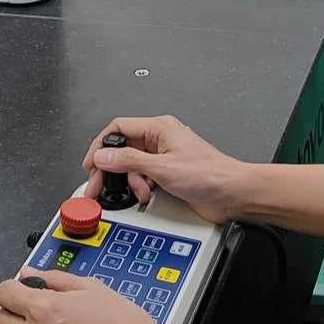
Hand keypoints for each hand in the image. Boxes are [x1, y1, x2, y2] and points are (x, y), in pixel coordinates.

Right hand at [81, 115, 249, 224]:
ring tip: (140, 192)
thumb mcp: (162, 167)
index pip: (118, 128)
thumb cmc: (210, 174)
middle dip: (111, 169)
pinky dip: (141, 188)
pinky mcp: (167, 174)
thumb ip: (129, 161)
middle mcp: (160, 140)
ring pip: (131, 167)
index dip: (100, 145)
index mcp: (159, 128)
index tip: (91, 164)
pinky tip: (148, 195)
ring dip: (130, 183)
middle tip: (99, 186)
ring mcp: (163, 158)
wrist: (232, 194)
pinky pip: (143, 178)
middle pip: (122, 150)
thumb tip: (103, 156)